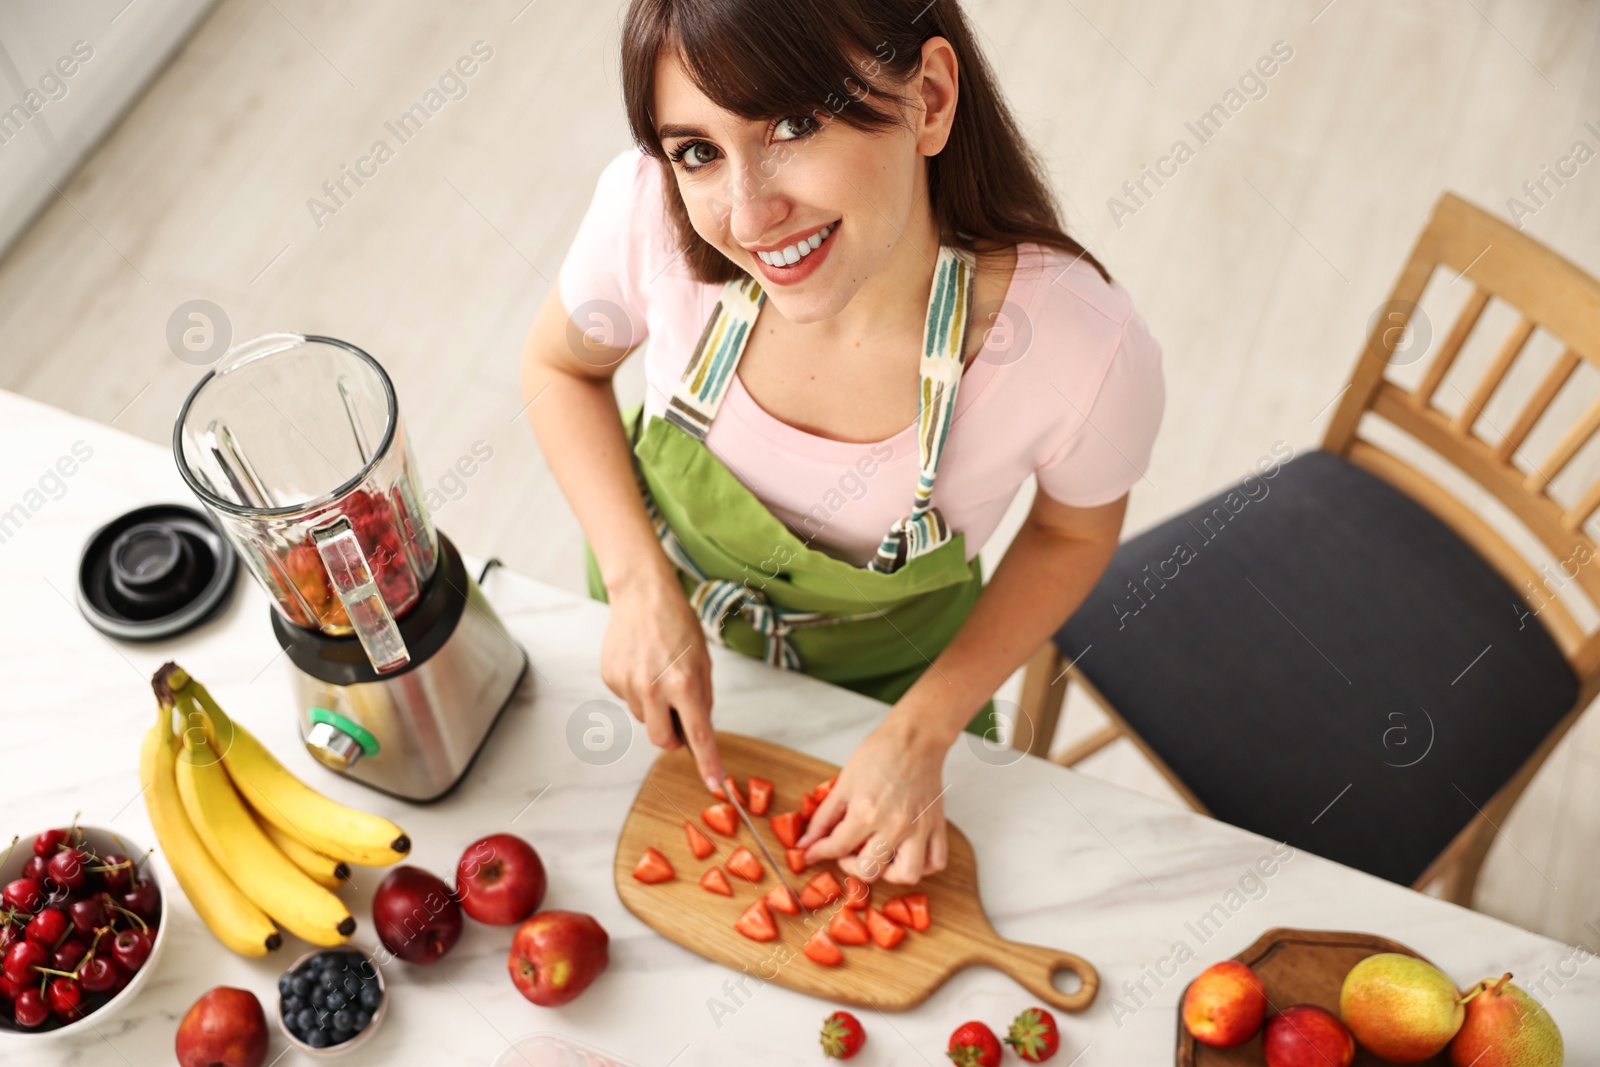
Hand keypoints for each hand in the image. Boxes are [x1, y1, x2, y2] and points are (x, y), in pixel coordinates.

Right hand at [600, 567, 722, 789]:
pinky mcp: (611, 678)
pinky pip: (629, 701)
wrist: (642, 595)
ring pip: (646, 720)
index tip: (714, 784)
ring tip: (658, 673)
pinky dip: (638, 692)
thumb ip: (701, 699)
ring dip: (655, 709)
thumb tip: (698, 733)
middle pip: (663, 740)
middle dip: (673, 737)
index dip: (708, 764)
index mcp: (684, 683)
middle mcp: (654, 688)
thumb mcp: (703, 662)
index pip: (698, 736)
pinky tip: (642, 665)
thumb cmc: (678, 625)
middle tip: (679, 715)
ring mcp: (628, 685)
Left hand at [795, 715, 949, 884]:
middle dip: (851, 867)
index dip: (818, 852)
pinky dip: (923, 865)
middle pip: (869, 870)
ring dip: (890, 874)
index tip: (812, 852)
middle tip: (846, 853)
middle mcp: (895, 826)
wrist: (915, 738)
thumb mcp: (844, 781)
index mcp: (867, 812)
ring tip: (880, 858)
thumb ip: (824, 816)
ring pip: (908, 875)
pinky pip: (936, 861)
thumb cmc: (880, 752)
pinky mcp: (937, 825)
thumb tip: (807, 840)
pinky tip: (907, 854)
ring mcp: (919, 828)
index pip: (837, 847)